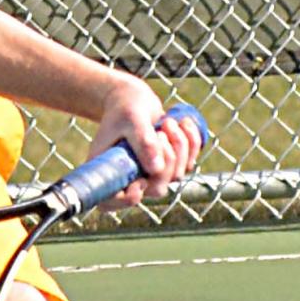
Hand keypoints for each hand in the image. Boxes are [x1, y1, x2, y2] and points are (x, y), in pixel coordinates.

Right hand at [90, 79, 202, 207]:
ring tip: (167, 122)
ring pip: (176, 175)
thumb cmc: (125, 107)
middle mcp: (129, 177)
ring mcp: (151, 175)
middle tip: (160, 132)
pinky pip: (190, 163)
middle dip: (166, 159)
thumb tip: (156, 169)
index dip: (126, 200)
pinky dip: (191, 141)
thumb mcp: (131, 119)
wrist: (134, 99)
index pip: (110, 201)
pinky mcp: (170, 166)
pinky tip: (182, 122)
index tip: (139, 182)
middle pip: (156, 188)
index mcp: (108, 169)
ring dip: (179, 145)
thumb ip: (143, 142)